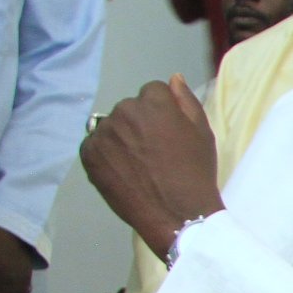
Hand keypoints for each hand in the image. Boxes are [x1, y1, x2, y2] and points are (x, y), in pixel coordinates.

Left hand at [83, 75, 221, 258]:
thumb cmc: (195, 173)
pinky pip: (94, 144)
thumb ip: (186, 100)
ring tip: (137, 164)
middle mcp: (124, 111)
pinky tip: (122, 170)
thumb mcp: (203, 132)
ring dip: (121, 138)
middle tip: (153, 152)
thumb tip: (173, 78)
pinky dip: (105, 154)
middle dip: (139, 123)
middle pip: (129, 108)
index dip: (162, 112)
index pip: (152, 91)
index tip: (168, 134)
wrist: (177, 214)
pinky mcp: (89, 155)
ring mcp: (103, 134)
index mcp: (153, 102)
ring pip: (111, 125)